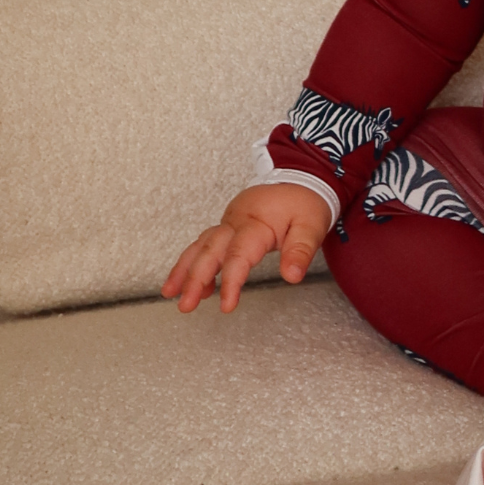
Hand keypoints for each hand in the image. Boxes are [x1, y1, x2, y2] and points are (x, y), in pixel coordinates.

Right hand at [161, 183, 332, 313]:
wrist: (300, 179)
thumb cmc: (304, 203)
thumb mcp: (311, 226)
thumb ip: (301, 251)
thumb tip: (292, 276)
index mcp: (256, 222)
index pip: (238, 255)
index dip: (231, 282)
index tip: (227, 305)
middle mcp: (236, 221)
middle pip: (210, 251)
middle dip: (194, 279)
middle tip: (185, 304)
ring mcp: (228, 222)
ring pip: (201, 246)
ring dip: (184, 270)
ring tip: (171, 293)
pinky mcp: (226, 225)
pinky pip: (204, 243)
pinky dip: (191, 261)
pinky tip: (187, 281)